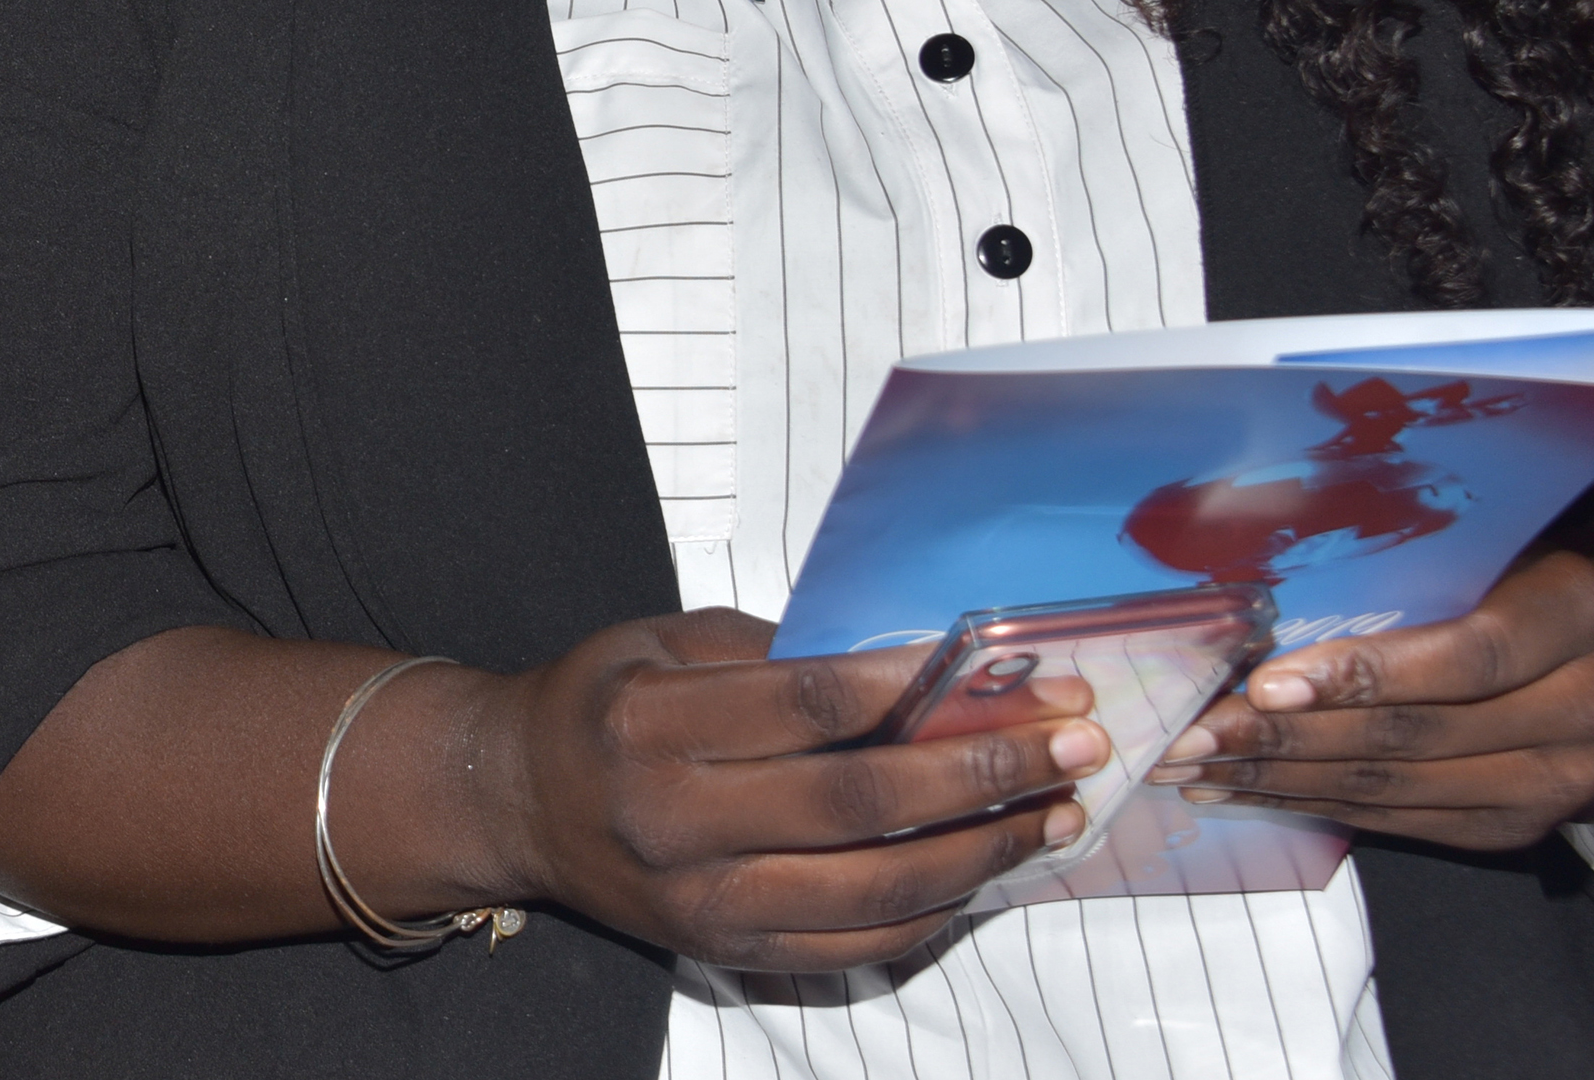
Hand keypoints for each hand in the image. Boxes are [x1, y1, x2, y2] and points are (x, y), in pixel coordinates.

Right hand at [475, 610, 1102, 973]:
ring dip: (984, 850)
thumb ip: (780, 654)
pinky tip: (986, 869)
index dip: (923, 690)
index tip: (1018, 675)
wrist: (519, 802)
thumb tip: (920, 664)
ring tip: (1055, 810)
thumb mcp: (667, 642)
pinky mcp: (729, 951)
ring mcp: (704, 900)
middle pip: (860, 802)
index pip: (813, 705)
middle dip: (984, 772)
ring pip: (876, 886)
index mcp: (655, 722)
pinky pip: (860, 943)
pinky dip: (938, 910)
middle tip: (1074, 744)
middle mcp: (676, 819)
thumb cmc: (604, 702)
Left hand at [1149, 535, 1593, 847]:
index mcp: (1578, 620)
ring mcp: (1555, 785)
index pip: (1466, 658)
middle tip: (1191, 734)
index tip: (1267, 679)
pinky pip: (1404, 822)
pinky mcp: (1520, 828)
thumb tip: (1256, 548)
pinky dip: (1317, 804)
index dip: (1365, 672)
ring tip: (1194, 766)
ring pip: (1400, 788)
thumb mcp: (1502, 549)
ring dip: (1283, 779)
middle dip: (1288, 737)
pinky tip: (1247, 790)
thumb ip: (1415, 564)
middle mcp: (1581, 714)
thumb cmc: (1535, 579)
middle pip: (1417, 735)